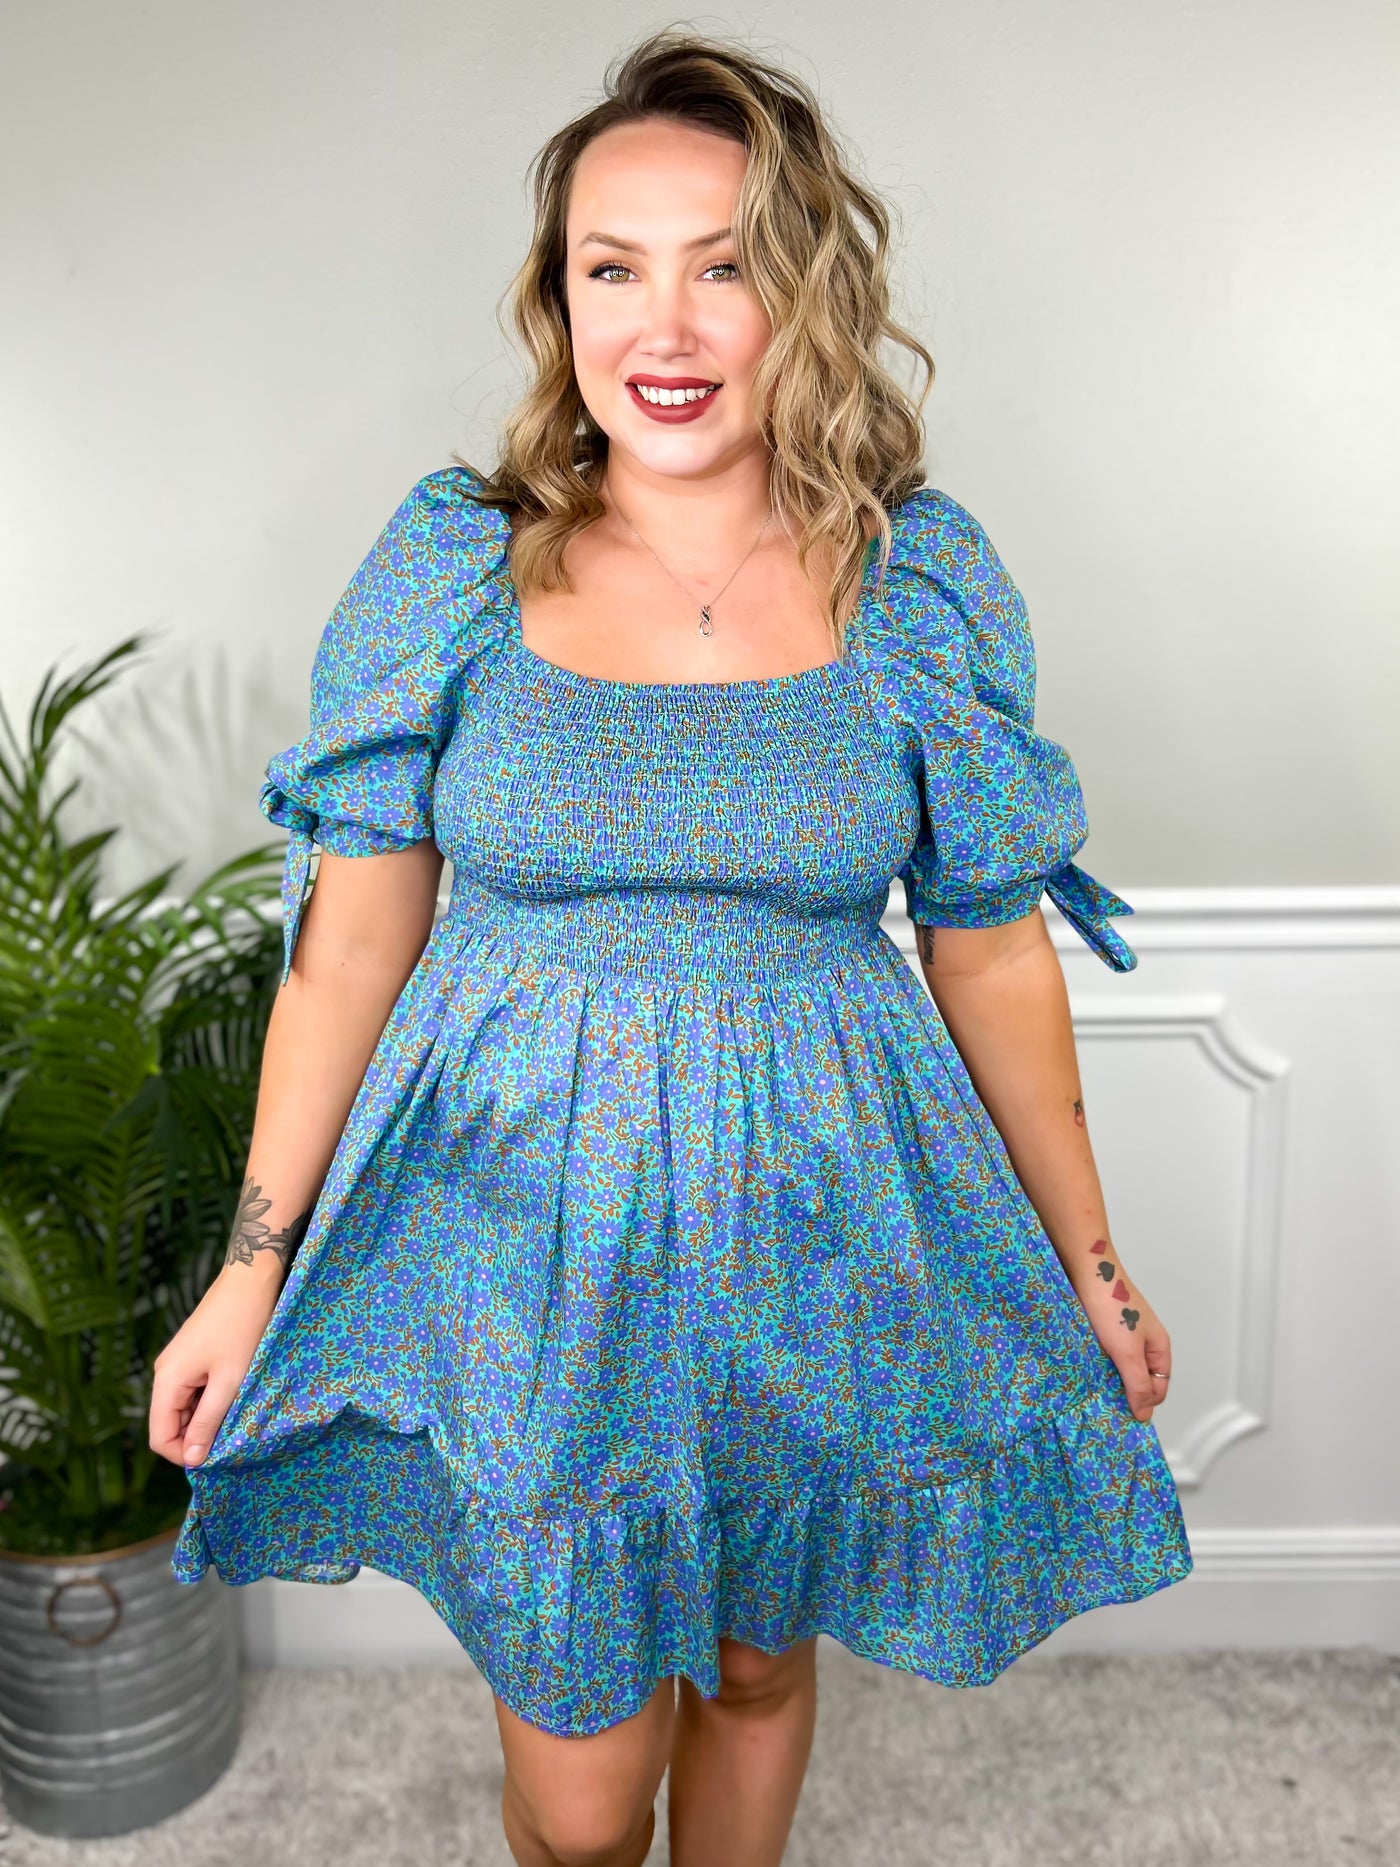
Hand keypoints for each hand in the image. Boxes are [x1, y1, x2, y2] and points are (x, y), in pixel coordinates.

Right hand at [148, 1265, 281, 1468]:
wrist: (250, 1280)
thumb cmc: (243, 1327)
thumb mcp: (229, 1380)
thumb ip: (208, 1421)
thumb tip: (191, 1459)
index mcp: (167, 1380)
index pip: (160, 1437)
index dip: (184, 1455)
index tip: (216, 1458)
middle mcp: (165, 1373)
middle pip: (170, 1424)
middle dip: (197, 1437)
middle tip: (233, 1437)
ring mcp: (178, 1363)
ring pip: (184, 1408)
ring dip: (207, 1418)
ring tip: (238, 1414)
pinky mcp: (192, 1356)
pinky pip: (194, 1391)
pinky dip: (211, 1400)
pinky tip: (235, 1395)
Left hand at [1067, 1243, 1171, 1423]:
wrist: (1088, 1269)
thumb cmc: (1112, 1308)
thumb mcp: (1128, 1353)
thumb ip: (1138, 1385)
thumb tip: (1144, 1415)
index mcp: (1158, 1347)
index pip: (1158, 1388)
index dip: (1144, 1402)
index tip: (1123, 1413)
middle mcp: (1143, 1341)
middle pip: (1139, 1378)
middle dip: (1124, 1391)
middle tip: (1104, 1403)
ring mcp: (1122, 1333)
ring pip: (1119, 1366)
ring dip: (1108, 1377)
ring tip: (1091, 1388)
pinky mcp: (1102, 1327)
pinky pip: (1103, 1353)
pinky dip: (1095, 1363)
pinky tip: (1082, 1368)